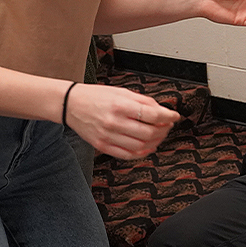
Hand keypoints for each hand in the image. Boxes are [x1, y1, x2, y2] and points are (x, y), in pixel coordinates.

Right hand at [65, 83, 180, 159]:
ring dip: (155, 141)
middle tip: (167, 125)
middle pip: (149, 132)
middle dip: (163, 130)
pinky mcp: (102, 146)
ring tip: (159, 134)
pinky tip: (147, 145)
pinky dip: (142, 152)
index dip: (168, 116)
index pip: (152, 114)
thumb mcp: (121, 92)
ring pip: (141, 145)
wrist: (71, 104)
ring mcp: (108, 136)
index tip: (174, 116)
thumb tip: (162, 110)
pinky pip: (128, 155)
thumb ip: (143, 101)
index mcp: (120, 105)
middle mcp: (114, 122)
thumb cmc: (96, 96)